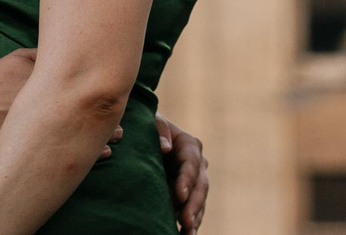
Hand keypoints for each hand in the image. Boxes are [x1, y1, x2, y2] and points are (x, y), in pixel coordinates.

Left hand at [156, 117, 207, 232]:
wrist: (146, 137)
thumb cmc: (148, 126)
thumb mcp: (152, 121)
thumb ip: (159, 130)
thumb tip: (166, 148)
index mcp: (190, 145)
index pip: (191, 164)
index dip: (187, 180)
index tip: (180, 195)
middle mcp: (197, 165)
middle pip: (200, 187)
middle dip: (193, 205)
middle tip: (186, 222)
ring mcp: (195, 182)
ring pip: (198, 202)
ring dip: (194, 219)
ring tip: (187, 234)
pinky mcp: (187, 195)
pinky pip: (192, 211)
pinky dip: (190, 224)